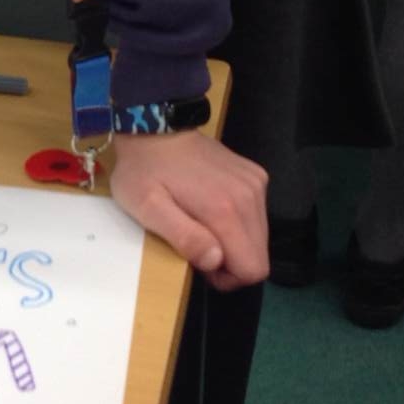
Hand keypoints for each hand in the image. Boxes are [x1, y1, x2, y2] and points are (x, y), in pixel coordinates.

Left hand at [108, 130, 268, 290]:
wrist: (156, 126)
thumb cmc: (144, 171)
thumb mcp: (148, 209)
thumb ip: (185, 237)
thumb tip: (216, 261)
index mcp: (226, 210)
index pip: (252, 269)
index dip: (227, 277)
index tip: (200, 262)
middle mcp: (250, 196)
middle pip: (259, 256)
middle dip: (231, 262)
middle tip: (197, 245)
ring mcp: (256, 183)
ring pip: (260, 237)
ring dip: (235, 243)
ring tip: (202, 226)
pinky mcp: (255, 175)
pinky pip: (258, 215)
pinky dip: (239, 222)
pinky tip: (213, 208)